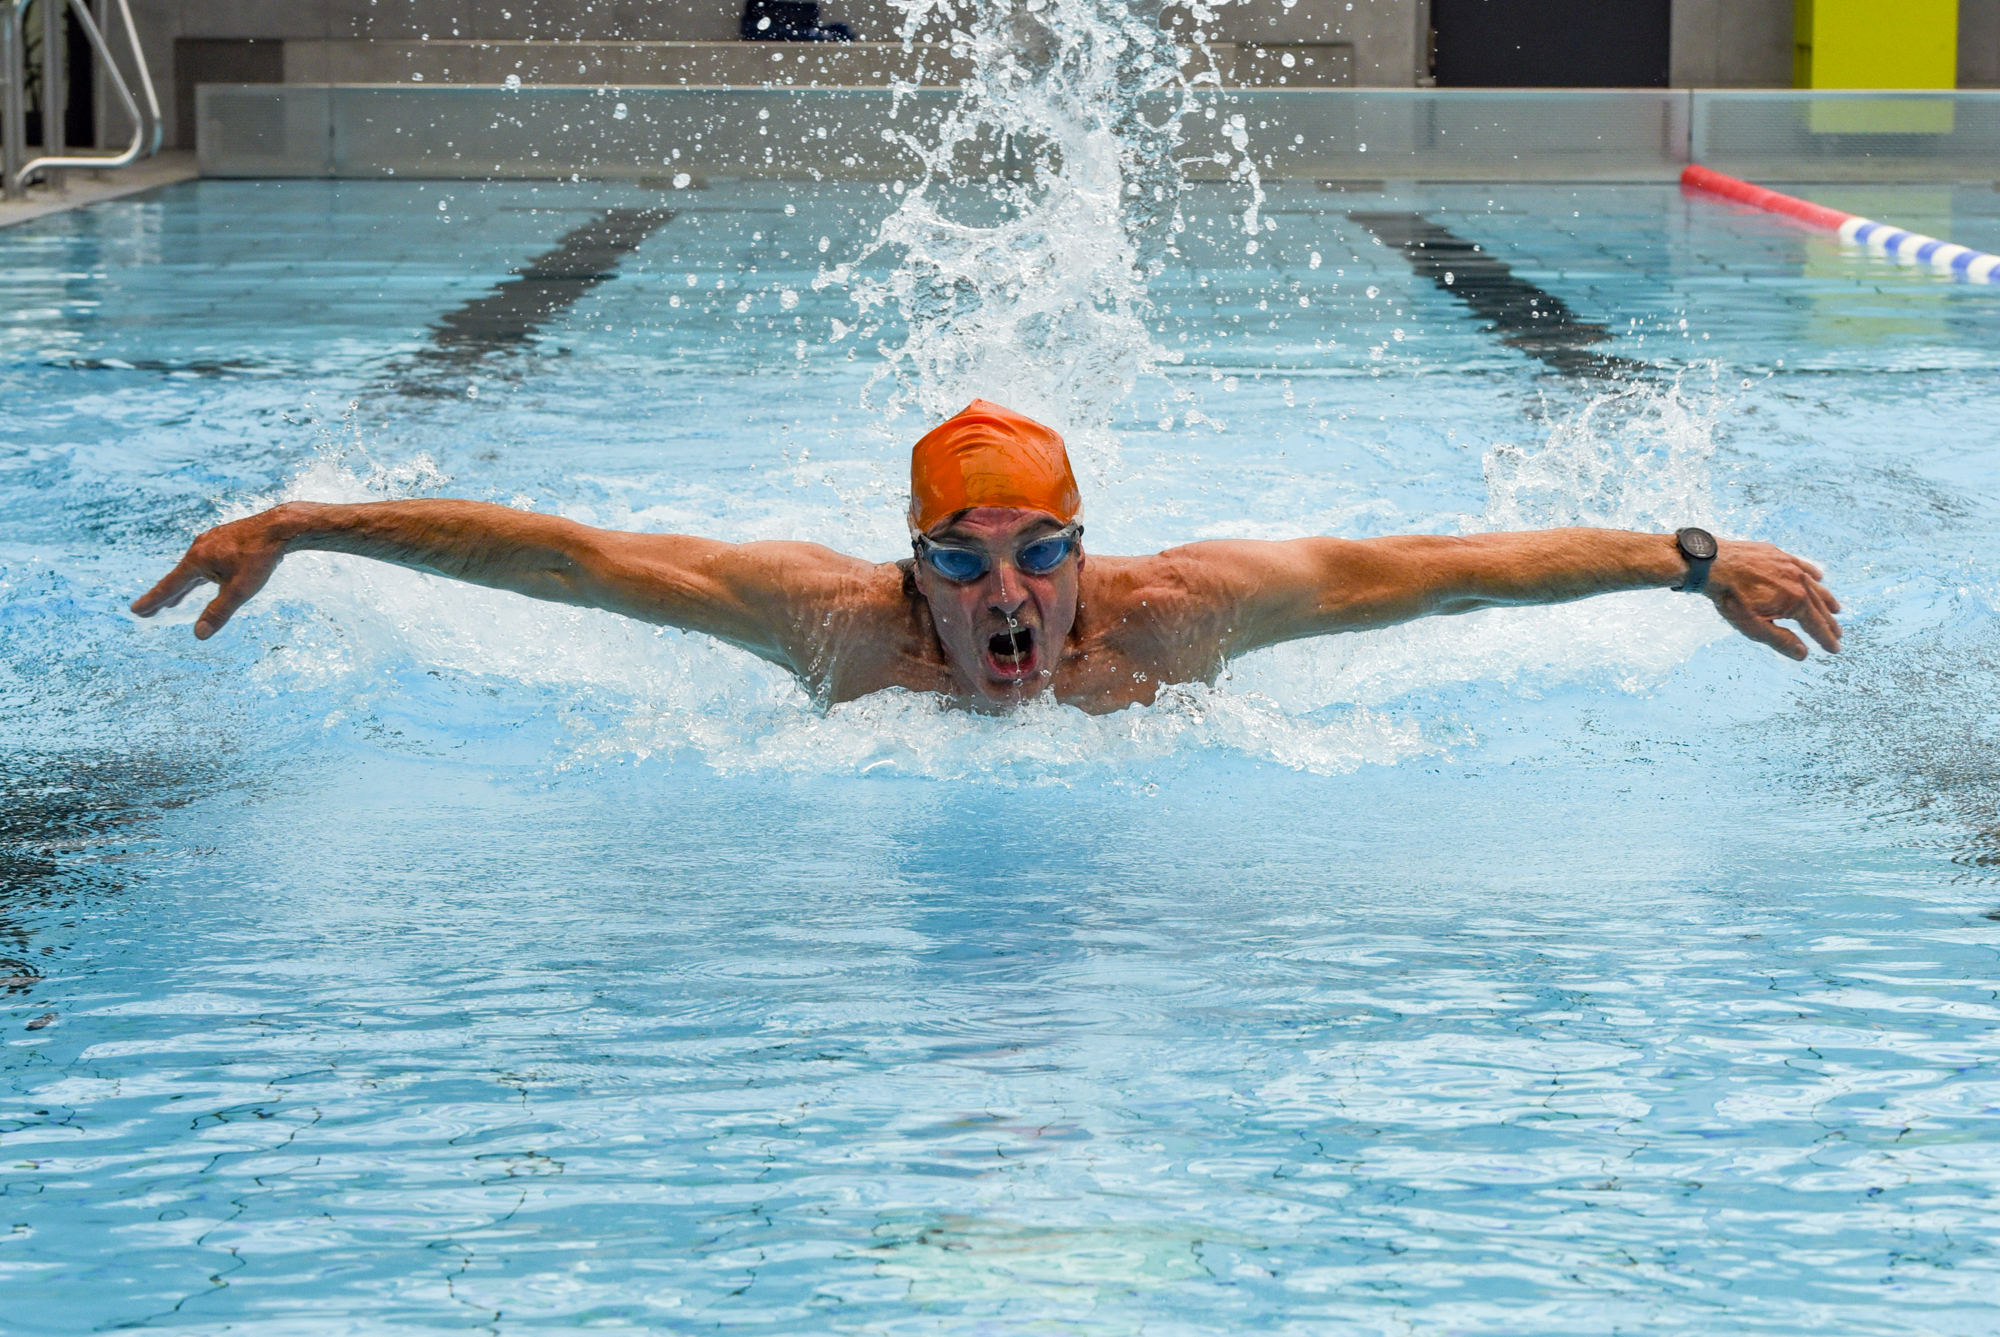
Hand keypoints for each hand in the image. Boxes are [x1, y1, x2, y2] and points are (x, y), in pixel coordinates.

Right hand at [130, 506, 297, 638]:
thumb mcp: (241, 589)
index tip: (135, 611)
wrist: (280, 526)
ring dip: (183, 587)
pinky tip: (203, 579)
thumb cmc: (261, 557)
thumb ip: (219, 612)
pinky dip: (199, 575)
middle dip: (164, 598)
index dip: (153, 601)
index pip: (169, 586)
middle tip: (146, 612)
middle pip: (178, 579)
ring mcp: (210, 541)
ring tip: (173, 602)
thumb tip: (199, 635)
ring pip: (192, 570)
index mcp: (196, 560)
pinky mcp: (223, 539)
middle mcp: (198, 548)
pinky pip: (205, 561)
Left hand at [1706, 540, 1841, 659]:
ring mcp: (1790, 565)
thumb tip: (1804, 654)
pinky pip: (1802, 565)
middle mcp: (1799, 581)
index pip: (1816, 625)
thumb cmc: (1730, 598)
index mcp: (1796, 601)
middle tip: (1837, 635)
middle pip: (1819, 606)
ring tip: (1836, 609)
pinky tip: (1818, 577)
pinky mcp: (1778, 554)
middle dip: (1829, 623)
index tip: (1835, 649)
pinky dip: (1812, 573)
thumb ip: (1780, 640)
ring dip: (1826, 599)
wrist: (1712, 564)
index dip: (1825, 639)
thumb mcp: (1754, 627)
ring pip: (1814, 585)